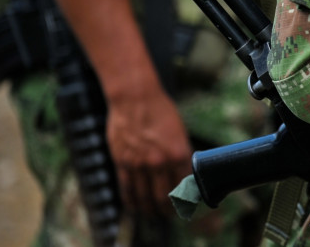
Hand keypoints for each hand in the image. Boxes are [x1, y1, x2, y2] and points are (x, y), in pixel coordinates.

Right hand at [106, 89, 191, 215]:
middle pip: (165, 196)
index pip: (185, 185)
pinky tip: (135, 206)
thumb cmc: (160, 110)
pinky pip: (127, 189)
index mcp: (179, 153)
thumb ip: (180, 153)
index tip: (187, 203)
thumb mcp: (179, 131)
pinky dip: (132, 201)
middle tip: (171, 213)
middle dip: (169, 209)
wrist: (135, 97)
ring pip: (145, 197)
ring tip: (155, 213)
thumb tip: (184, 171)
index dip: (186, 198)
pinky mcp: (122, 162)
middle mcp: (160, 162)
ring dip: (151, 209)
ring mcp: (139, 163)